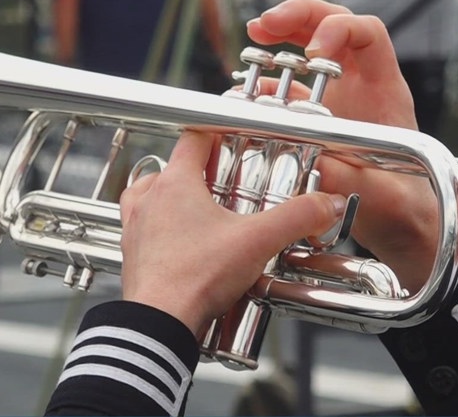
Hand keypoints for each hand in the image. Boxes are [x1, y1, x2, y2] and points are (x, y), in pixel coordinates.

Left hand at [118, 131, 344, 334]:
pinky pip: (143, 227)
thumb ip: (297, 218)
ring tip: (200, 209)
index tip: (234, 139)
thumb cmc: (195, 278)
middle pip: (173, 167)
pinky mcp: (132, 253)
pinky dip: (159, 227)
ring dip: (172, 196)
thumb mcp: (257, 241)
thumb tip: (325, 205)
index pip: (193, 137)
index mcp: (174, 183)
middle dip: (201, 171)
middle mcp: (148, 199)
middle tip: (226, 182)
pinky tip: (181, 241)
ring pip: (150, 194)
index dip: (217, 134)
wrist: (159, 322)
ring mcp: (135, 226)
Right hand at [247, 0, 439, 292]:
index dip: (338, 30)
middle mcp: (360, 83)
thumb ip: (349, 177)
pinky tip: (246, 92)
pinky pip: (288, 86)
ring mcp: (337, 96)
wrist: (400, 225)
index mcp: (385, 90)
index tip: (312, 53)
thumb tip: (306, 155)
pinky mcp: (315, 115)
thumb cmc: (404, 209)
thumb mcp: (382, 197)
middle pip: (332, 22)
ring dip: (279, 36)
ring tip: (252, 35)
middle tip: (264, 24)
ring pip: (307, 44)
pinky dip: (266, 82)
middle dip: (297, 16)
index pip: (368, 33)